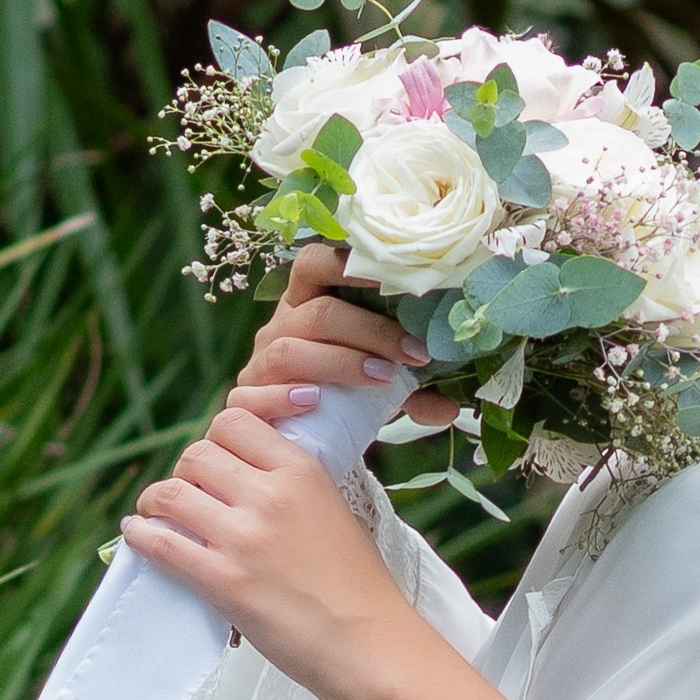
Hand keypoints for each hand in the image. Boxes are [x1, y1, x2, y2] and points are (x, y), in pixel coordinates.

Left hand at [124, 406, 417, 699]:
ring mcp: (244, 538)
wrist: (372, 645)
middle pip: (196, 454)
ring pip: (169, 493)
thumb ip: (293, 485)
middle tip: (190, 495)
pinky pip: (160, 544)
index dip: (216, 439)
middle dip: (186, 472)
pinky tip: (139, 535)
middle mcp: (271, 495)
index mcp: (303, 471)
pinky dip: (140, 536)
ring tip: (157, 515)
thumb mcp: (335, 510)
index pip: (235, 421)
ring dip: (156, 503)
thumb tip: (247, 476)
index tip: (216, 460)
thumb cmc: (359, 587)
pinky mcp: (224, 581)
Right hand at [225, 243, 460, 433]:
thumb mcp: (378, 387)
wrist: (291, 436)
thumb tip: (454, 405)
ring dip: (342, 362)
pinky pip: (254, 393)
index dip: (350, 263)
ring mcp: (260, 361)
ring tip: (384, 380)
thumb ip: (413, 392)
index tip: (400, 278)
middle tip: (416, 354)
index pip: (316, 263)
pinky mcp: (244, 398)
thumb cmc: (338, 395)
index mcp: (308, 303)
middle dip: (371, 331)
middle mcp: (281, 325)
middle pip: (319, 313)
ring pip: (290, 349)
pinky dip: (284, 396)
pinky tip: (315, 402)